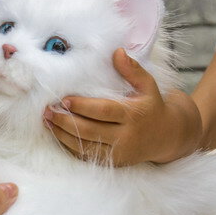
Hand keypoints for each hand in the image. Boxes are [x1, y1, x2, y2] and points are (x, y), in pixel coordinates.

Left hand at [43, 48, 201, 164]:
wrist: (167, 137)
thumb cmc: (152, 106)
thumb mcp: (148, 86)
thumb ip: (132, 69)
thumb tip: (117, 52)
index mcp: (134, 115)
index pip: (104, 111)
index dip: (83, 106)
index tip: (64, 100)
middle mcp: (126, 136)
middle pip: (91, 131)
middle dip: (66, 122)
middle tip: (48, 111)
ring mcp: (120, 152)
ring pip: (86, 147)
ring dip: (64, 135)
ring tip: (48, 122)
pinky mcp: (115, 162)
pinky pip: (89, 157)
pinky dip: (71, 147)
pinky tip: (59, 135)